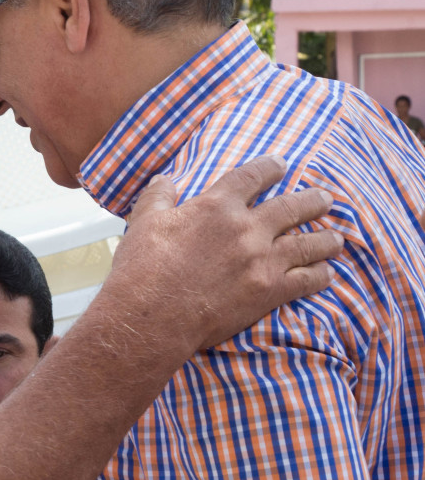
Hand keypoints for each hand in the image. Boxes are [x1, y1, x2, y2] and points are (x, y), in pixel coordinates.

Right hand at [101, 155, 341, 352]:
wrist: (152, 315)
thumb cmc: (143, 269)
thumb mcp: (143, 222)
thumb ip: (158, 197)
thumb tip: (165, 180)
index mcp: (216, 206)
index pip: (252, 177)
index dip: (270, 168)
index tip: (282, 165)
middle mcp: (246, 228)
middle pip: (292, 207)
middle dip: (313, 201)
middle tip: (325, 199)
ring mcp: (262, 261)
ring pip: (309, 243)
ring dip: (326, 239)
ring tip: (335, 238)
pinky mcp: (270, 292)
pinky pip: (308, 280)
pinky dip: (321, 275)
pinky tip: (326, 273)